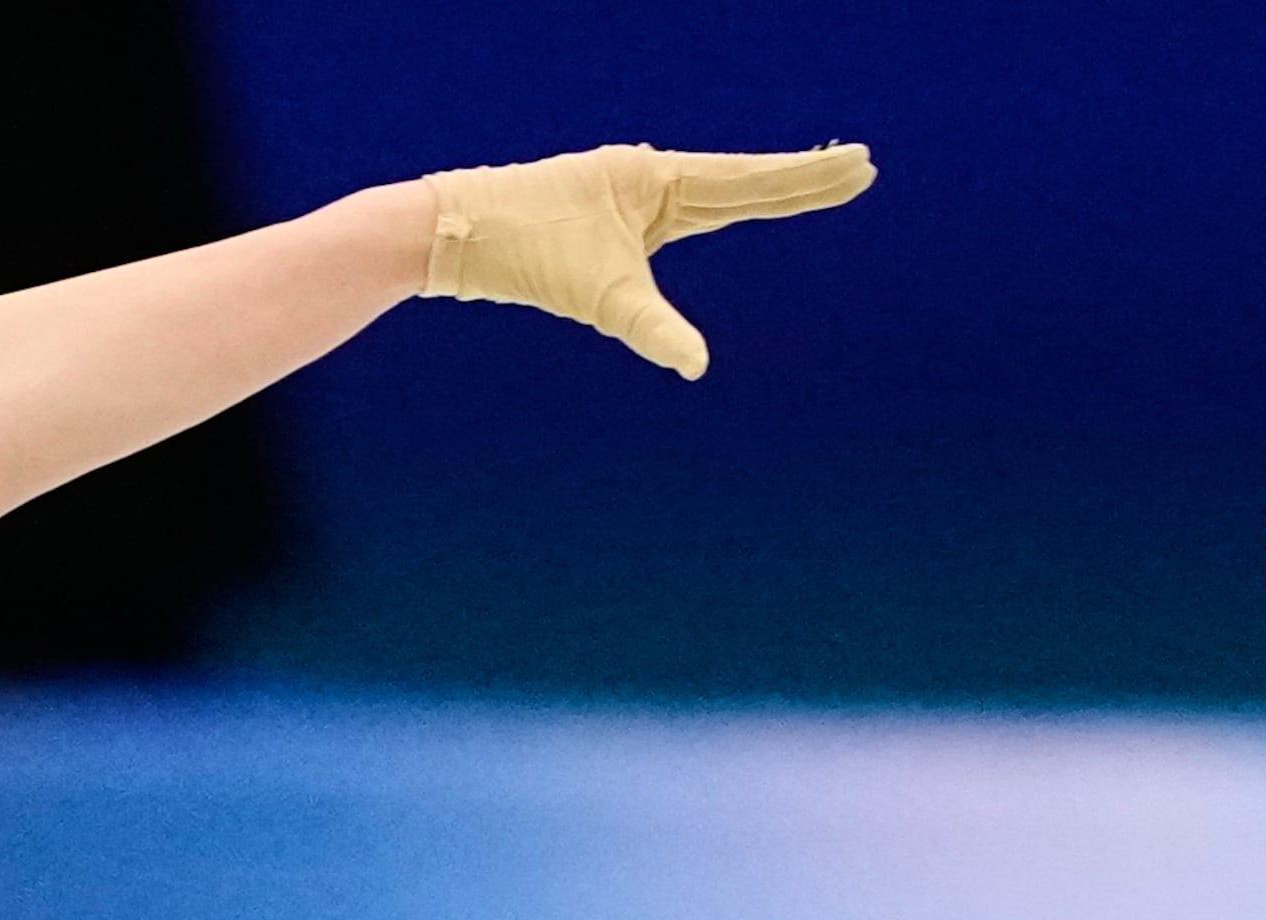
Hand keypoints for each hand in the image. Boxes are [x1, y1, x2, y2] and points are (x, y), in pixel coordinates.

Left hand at [421, 143, 875, 377]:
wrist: (450, 232)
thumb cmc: (521, 253)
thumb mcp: (596, 296)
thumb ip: (650, 326)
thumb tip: (696, 365)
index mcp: (657, 180)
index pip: (749, 182)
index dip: (806, 179)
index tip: (860, 163)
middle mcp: (647, 177)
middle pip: (740, 182)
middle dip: (799, 180)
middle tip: (860, 166)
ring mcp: (625, 192)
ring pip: (709, 192)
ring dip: (762, 188)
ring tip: (810, 182)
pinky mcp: (602, 212)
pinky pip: (676, 207)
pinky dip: (712, 205)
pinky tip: (720, 204)